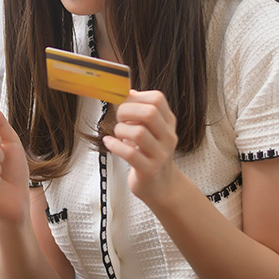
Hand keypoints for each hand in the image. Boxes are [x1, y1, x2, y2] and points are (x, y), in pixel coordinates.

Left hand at [102, 90, 184, 207]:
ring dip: (120, 130)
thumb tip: (128, 92)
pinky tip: (109, 143)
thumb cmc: (150, 155)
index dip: (136, 97)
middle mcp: (168, 137)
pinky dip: (115, 146)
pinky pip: (130, 154)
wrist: (161, 186)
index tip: (124, 103)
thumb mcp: (151, 130)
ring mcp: (161, 154)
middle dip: (127, 111)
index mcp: (168, 123)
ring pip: (139, 133)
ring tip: (116, 133)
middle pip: (150, 113)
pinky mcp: (150, 170)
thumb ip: (141, 112)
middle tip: (119, 118)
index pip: (157, 99)